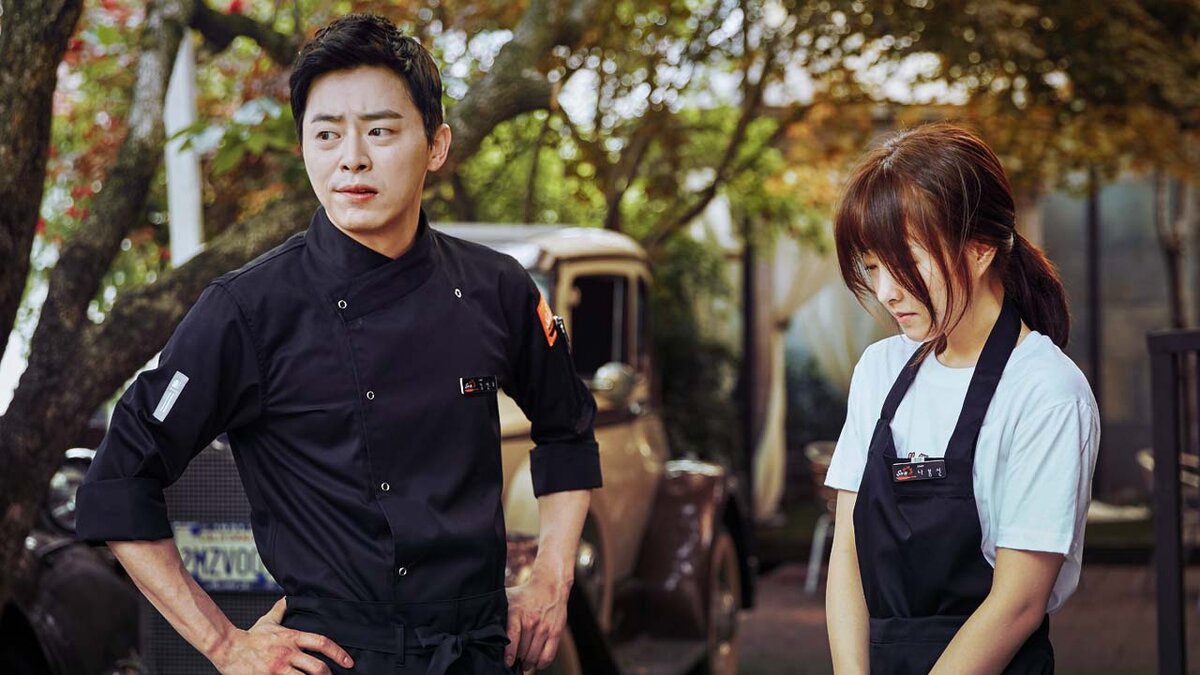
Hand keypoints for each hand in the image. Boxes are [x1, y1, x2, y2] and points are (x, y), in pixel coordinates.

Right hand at [210, 598, 353, 673]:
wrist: (228, 649)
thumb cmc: (249, 638)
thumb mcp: (268, 621)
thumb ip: (280, 610)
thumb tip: (288, 598)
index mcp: (292, 638)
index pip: (321, 642)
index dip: (338, 653)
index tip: (348, 662)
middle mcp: (288, 653)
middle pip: (317, 667)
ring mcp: (278, 669)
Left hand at [504, 572, 570, 669]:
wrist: (550, 586)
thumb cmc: (525, 595)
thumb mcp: (508, 599)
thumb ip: (496, 612)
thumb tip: (480, 625)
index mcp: (517, 613)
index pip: (512, 638)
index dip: (509, 654)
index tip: (506, 662)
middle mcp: (531, 621)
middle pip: (523, 651)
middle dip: (517, 661)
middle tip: (513, 664)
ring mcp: (544, 628)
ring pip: (534, 656)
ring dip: (528, 664)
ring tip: (523, 664)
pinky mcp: (556, 633)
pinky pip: (548, 656)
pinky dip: (541, 664)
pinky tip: (536, 663)